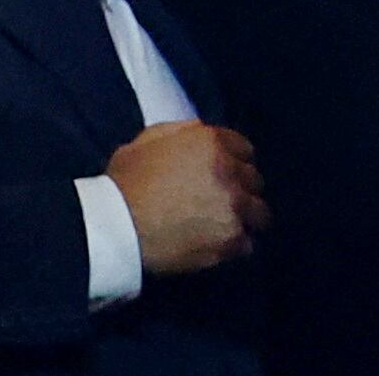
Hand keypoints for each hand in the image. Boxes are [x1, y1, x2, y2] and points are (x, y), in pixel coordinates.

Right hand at [106, 120, 268, 274]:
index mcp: (212, 142)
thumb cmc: (126, 181)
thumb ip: (183, 132)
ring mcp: (234, 207)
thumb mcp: (148, 139)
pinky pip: (247, 243)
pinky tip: (219, 245)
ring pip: (259, 212)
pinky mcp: (230, 240)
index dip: (234, 161)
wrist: (118, 226)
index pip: (245, 149)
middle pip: (254, 180)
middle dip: (242, 188)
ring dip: (246, 217)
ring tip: (228, 225)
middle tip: (224, 200)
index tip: (226, 173)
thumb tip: (200, 134)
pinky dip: (235, 245)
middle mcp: (230, 171)